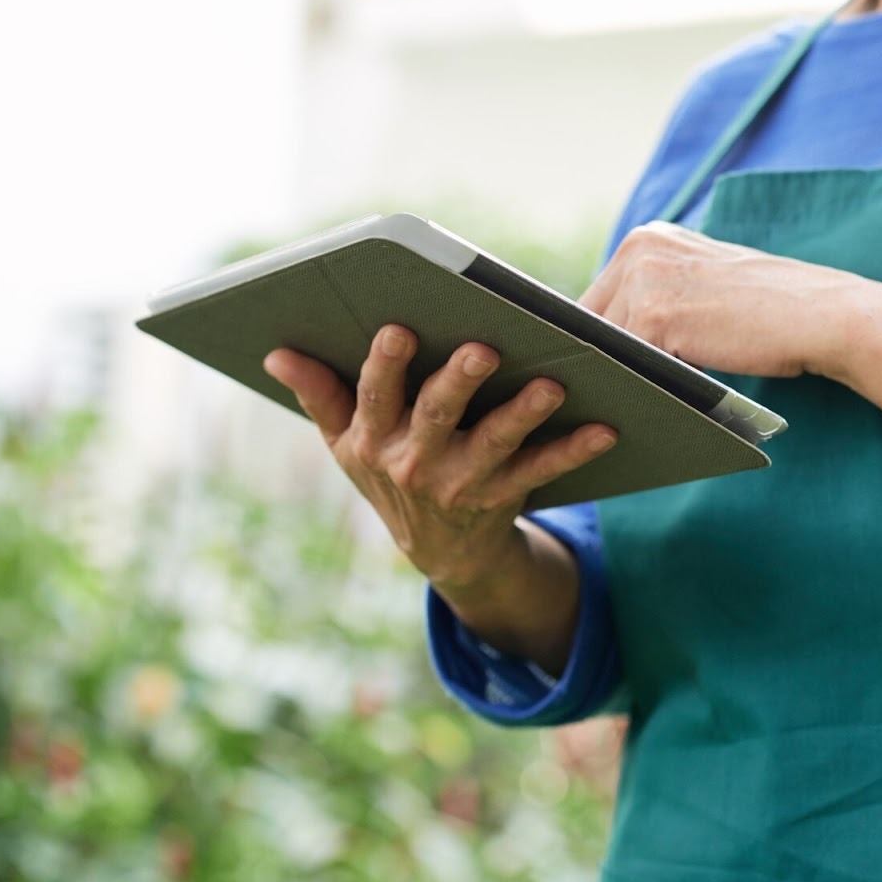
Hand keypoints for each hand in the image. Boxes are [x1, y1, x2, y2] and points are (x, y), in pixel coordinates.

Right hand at [262, 327, 616, 590]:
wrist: (441, 553)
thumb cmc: (389, 472)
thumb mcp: (345, 444)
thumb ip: (318, 396)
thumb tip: (277, 353)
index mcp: (373, 440)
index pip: (374, 396)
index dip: (385, 365)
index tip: (398, 329)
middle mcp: (414, 463)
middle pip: (436, 415)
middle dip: (458, 382)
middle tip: (482, 348)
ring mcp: (461, 483)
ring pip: (494, 444)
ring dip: (523, 415)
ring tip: (552, 385)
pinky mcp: (505, 496)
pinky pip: (542, 470)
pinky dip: (573, 450)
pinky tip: (604, 427)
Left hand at [579, 222, 856, 377]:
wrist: (821, 316)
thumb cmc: (772, 310)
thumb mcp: (705, 283)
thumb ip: (660, 294)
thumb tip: (609, 341)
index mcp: (650, 236)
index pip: (597, 297)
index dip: (598, 338)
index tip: (599, 370)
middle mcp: (639, 246)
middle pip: (589, 319)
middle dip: (598, 357)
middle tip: (605, 394)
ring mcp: (644, 278)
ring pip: (603, 344)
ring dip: (613, 374)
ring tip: (624, 403)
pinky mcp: (654, 315)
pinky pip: (625, 362)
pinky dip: (634, 385)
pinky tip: (645, 404)